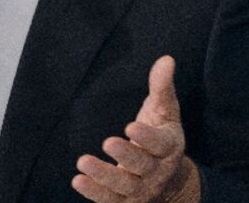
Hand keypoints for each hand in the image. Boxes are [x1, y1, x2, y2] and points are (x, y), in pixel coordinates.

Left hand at [72, 55, 199, 202]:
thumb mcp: (165, 112)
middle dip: (125, 155)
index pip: (160, 143)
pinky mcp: (125, 202)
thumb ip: (162, 87)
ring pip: (124, 186)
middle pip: (142, 166)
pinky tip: (78, 180)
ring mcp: (141, 190)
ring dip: (103, 176)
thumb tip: (166, 59)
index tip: (131, 126)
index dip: (147, 138)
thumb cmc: (161, 138)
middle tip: (107, 141)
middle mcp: (157, 172)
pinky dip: (94, 193)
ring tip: (82, 162)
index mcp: (169, 147)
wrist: (170, 183)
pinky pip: (110, 201)